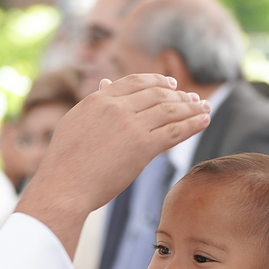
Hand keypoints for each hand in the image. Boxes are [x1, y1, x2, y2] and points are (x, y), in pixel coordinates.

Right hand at [16, 74, 209, 255]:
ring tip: (204, 108)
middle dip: (179, 95)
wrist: (63, 187)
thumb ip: (94, 103)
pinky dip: (193, 124)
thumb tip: (104, 84)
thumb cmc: (65, 162)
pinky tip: (204, 121)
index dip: (157, 81)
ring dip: (191, 107)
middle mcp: (116, 107)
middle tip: (194, 98)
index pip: (135, 82)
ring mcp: (130, 125)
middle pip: (157, 93)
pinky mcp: (142, 147)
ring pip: (169, 110)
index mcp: (99, 99)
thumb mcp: (75, 122)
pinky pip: (175, 131)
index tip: (172, 84)